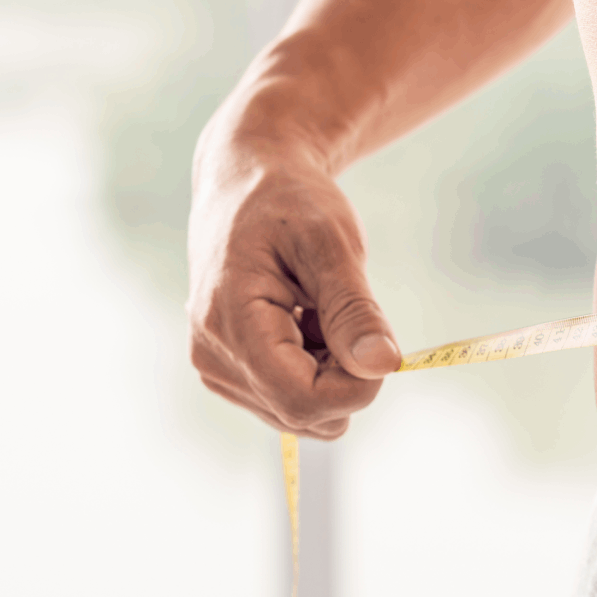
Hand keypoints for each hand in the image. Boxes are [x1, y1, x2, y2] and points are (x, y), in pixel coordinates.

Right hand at [187, 141, 400, 438]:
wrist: (246, 182)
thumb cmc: (290, 202)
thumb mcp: (332, 244)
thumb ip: (355, 310)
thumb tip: (383, 367)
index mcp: (231, 324)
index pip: (303, 399)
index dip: (357, 386)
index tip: (381, 342)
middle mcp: (213, 358)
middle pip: (305, 414)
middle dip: (346, 376)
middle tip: (343, 311)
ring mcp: (217, 369)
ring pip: (303, 414)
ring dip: (331, 371)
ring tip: (318, 310)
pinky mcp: (230, 373)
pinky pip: (292, 401)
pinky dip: (316, 369)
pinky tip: (306, 322)